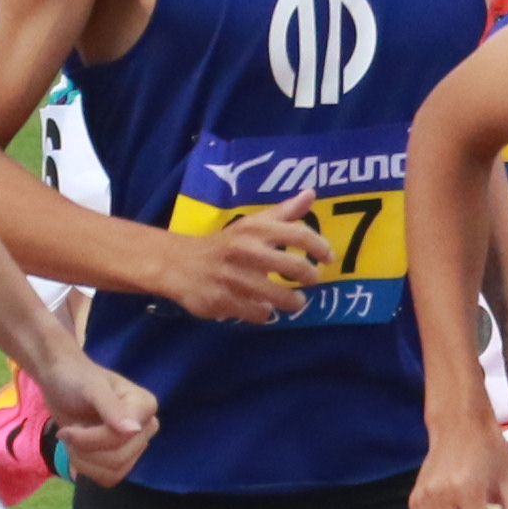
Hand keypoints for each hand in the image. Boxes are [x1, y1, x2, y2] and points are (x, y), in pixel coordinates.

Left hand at [36, 346, 155, 489]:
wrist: (60, 382)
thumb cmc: (75, 379)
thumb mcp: (91, 387)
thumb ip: (111, 407)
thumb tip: (134, 430)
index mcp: (145, 406)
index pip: (121, 439)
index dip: (90, 439)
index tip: (68, 427)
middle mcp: (145, 427)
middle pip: (118, 459)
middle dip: (84, 450)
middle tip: (66, 434)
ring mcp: (133, 444)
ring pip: (114, 472)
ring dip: (83, 462)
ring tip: (71, 441)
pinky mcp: (120, 457)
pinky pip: (109, 478)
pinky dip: (86, 469)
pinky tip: (77, 451)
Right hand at [149, 199, 325, 324]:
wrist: (178, 263)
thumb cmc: (224, 244)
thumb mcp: (251, 224)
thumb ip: (283, 213)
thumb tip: (311, 194)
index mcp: (254, 230)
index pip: (298, 234)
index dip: (319, 247)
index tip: (329, 258)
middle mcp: (246, 251)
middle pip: (294, 267)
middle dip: (310, 277)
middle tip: (311, 281)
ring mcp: (234, 277)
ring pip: (279, 297)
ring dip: (292, 302)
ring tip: (294, 302)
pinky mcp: (223, 300)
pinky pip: (258, 314)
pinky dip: (264, 313)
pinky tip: (263, 308)